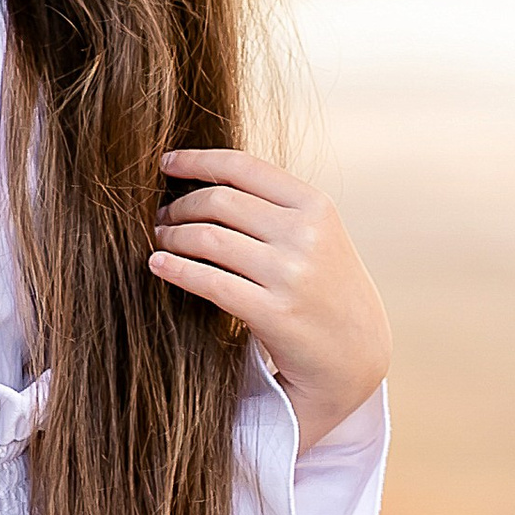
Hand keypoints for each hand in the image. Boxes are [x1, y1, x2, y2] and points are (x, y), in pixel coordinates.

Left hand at [151, 148, 389, 445]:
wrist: (357, 355)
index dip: (196, 160)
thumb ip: (273, 207)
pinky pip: (209, 281)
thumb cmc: (325, 288)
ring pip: (207, 238)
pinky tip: (157, 265)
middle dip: (179, 207)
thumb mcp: (316, 235)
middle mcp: (306, 234)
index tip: (165, 163)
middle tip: (160, 217)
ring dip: (172, 237)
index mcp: (316, 205)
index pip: (243, 166)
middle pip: (218, 201)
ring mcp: (291, 274)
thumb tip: (203, 179)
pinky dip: (174, 268)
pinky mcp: (274, 314)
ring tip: (160, 241)